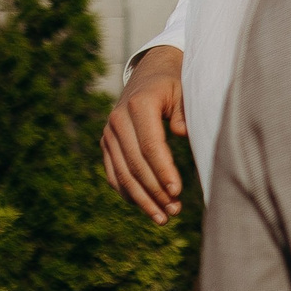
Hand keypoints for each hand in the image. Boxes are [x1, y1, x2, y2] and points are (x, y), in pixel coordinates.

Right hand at [101, 47, 188, 222]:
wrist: (149, 73)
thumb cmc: (174, 85)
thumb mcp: (184, 91)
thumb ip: (184, 112)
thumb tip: (182, 133)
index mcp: (139, 105)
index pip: (150, 145)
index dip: (163, 171)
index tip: (177, 192)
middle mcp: (118, 120)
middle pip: (135, 164)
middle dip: (155, 191)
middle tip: (174, 211)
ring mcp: (109, 133)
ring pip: (122, 174)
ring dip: (142, 199)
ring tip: (163, 218)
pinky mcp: (106, 144)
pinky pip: (114, 174)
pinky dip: (128, 193)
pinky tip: (146, 207)